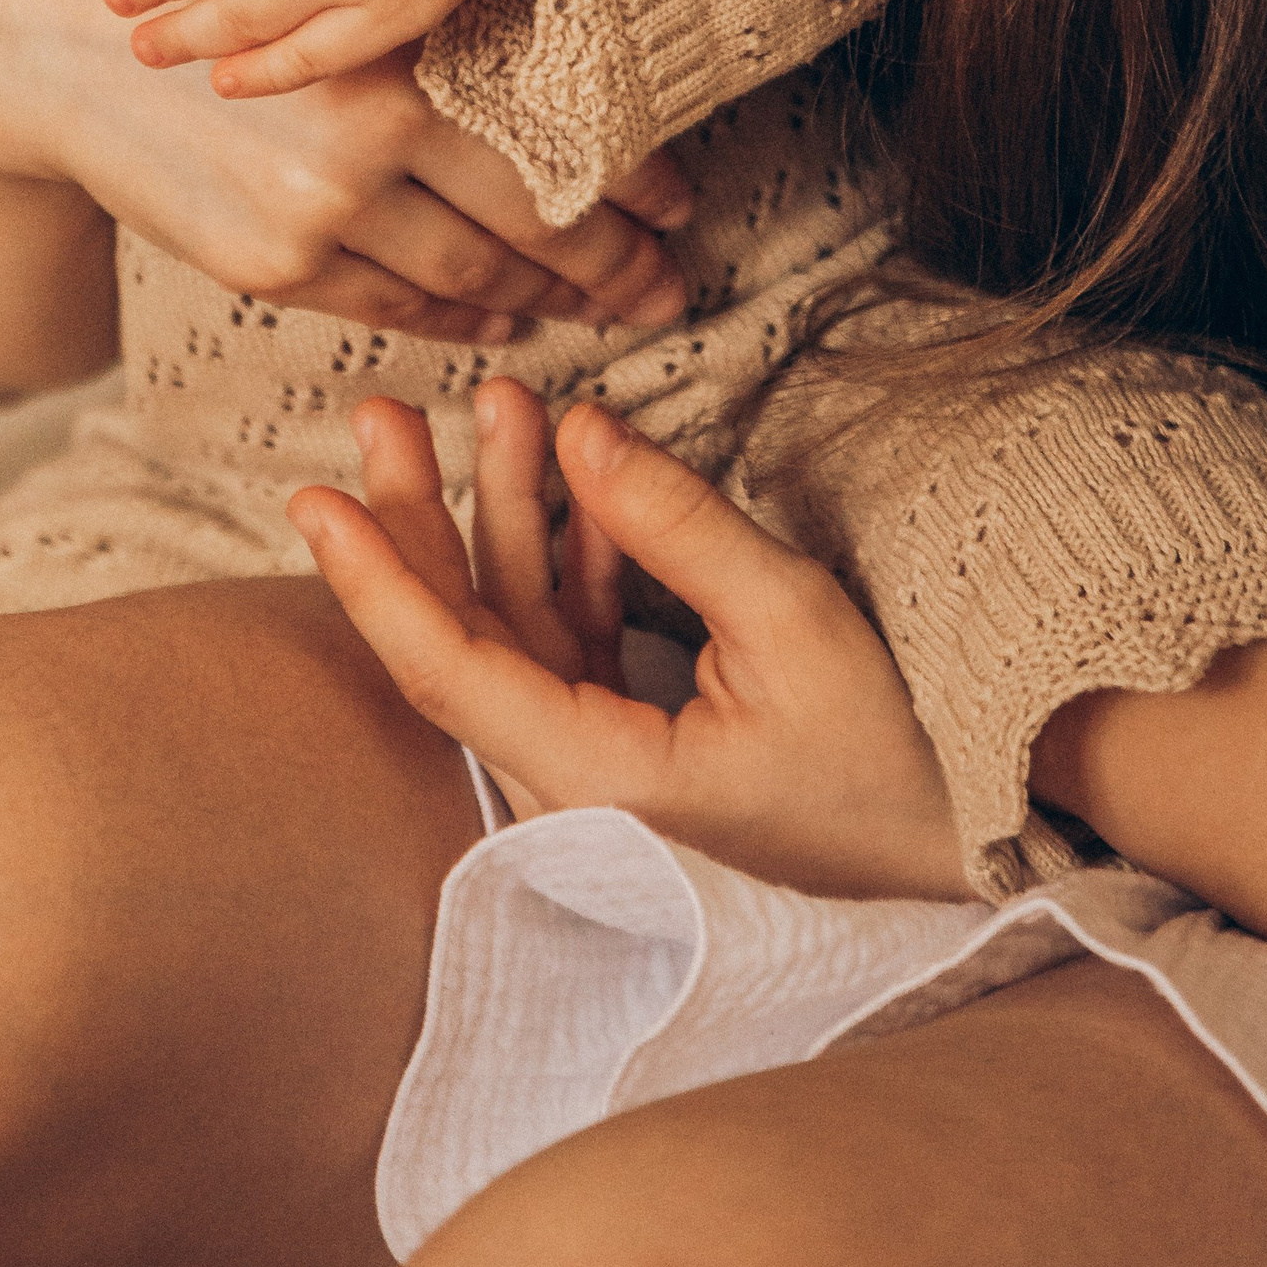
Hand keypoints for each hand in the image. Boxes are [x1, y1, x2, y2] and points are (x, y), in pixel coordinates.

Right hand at [0, 0, 692, 343]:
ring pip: (466, 276)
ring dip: (543, 298)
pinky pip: (392, 305)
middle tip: (671, 284)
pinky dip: (456, 313)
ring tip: (603, 305)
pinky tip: (498, 315)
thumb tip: (556, 80)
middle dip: (610, 264)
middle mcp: (364, 143)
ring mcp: (314, 215)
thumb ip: (437, 36)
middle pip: (525, 224)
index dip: (624, 185)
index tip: (679, 211)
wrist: (74, 38)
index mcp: (396, 59)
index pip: (544, 139)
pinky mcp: (270, 263)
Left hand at [289, 387, 967, 899]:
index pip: (449, 674)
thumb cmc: (888, 765)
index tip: (313, 498)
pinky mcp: (624, 738)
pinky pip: (567, 634)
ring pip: (510, 625)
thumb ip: (677, 524)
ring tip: (500, 401)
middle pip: (461, 638)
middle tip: (383, 410)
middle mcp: (570, 785)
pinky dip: (567, 551)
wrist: (953, 865)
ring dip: (503, 511)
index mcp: (596, 782)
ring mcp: (593, 763)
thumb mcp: (795, 628)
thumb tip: (583, 427)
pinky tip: (579, 468)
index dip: (376, 581)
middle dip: (420, 515)